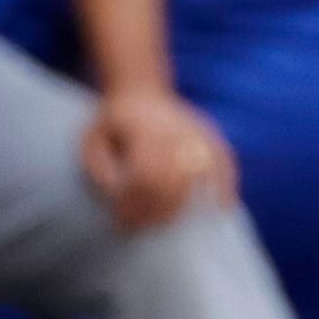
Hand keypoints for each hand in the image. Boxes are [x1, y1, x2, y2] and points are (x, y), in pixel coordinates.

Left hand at [80, 84, 235, 233]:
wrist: (139, 90)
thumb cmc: (112, 122)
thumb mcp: (92, 141)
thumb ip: (100, 169)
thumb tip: (118, 196)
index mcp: (144, 129)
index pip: (145, 175)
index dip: (135, 203)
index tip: (122, 222)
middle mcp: (174, 129)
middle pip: (173, 179)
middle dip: (155, 210)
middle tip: (139, 228)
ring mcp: (195, 131)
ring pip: (197, 174)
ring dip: (180, 204)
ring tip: (163, 221)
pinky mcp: (209, 134)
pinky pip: (224, 160)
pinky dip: (226, 184)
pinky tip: (222, 207)